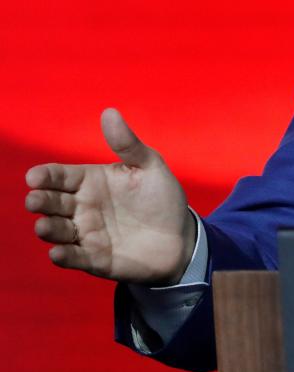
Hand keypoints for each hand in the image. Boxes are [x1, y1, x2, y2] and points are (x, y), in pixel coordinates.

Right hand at [25, 108, 196, 285]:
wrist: (181, 236)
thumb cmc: (162, 197)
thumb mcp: (150, 166)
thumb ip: (127, 144)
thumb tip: (109, 112)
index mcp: (90, 181)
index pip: (59, 176)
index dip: (45, 176)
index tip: (35, 177)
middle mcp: (81, 207)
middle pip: (51, 202)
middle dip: (40, 201)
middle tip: (36, 200)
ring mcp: (85, 234)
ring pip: (56, 230)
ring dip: (48, 229)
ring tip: (45, 226)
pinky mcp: (94, 259)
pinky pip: (73, 258)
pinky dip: (63, 256)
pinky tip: (58, 253)